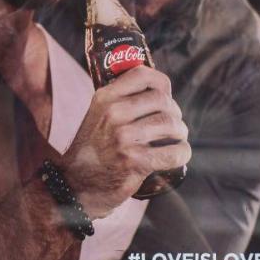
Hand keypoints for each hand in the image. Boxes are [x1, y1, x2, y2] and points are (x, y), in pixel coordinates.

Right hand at [59, 66, 189, 217]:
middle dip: (175, 112)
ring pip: (172, 124)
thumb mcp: (98, 115)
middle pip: (163, 101)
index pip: (142, 74)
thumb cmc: (93, 149)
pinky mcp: (135, 162)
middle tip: (172, 124)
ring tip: (176, 139)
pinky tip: (178, 154)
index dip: (162, 83)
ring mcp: (124, 138)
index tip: (166, 95)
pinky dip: (183, 153)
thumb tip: (160, 90)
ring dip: (180, 133)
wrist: (77, 185)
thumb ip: (120, 100)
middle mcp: (113, 114)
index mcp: (105, 98)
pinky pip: (174, 152)